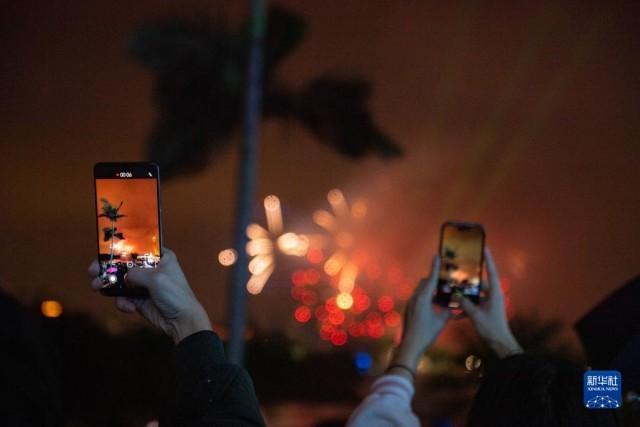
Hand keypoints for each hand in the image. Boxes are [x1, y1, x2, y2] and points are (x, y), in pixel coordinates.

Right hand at [88, 248, 211, 343]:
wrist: (181, 321)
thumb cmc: (174, 294)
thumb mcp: (156, 278)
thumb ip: (136, 273)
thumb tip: (124, 276)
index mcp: (160, 257)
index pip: (138, 247)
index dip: (121, 248)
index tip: (103, 251)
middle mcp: (150, 268)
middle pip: (124, 264)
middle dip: (107, 268)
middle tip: (92, 271)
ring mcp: (143, 284)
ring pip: (120, 281)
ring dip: (108, 285)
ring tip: (97, 287)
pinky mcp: (138, 299)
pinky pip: (123, 297)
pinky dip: (122, 302)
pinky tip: (129, 308)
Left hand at [391, 256, 450, 378]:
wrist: (410, 345)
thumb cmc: (426, 334)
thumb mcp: (441, 322)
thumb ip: (448, 312)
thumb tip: (455, 308)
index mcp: (423, 298)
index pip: (431, 279)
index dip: (435, 267)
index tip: (438, 255)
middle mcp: (415, 298)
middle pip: (425, 283)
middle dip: (434, 280)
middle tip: (445, 279)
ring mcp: (410, 303)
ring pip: (421, 290)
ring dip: (430, 289)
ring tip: (441, 293)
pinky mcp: (409, 308)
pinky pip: (418, 297)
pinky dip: (426, 297)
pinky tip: (434, 304)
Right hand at [452, 248, 521, 357]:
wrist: (500, 345)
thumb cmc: (492, 329)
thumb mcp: (476, 316)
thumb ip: (465, 304)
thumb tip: (456, 295)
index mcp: (494, 293)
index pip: (492, 272)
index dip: (488, 260)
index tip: (485, 248)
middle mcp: (492, 296)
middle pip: (479, 283)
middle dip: (468, 280)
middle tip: (457, 273)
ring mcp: (489, 304)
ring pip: (474, 295)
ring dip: (464, 295)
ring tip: (452, 292)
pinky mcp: (485, 311)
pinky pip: (473, 305)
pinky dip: (465, 307)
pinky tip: (454, 312)